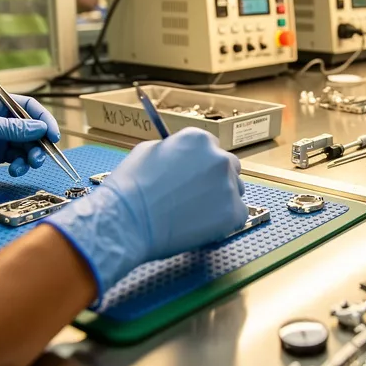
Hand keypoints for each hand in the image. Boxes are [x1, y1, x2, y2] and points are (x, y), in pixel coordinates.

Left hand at [0, 91, 60, 199]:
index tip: (53, 136)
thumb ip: (9, 128)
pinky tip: (14, 171)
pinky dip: (19, 165)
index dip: (43, 120)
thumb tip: (40, 128)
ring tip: (26, 167)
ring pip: (24, 146)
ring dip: (30, 156)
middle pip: (29, 128)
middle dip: (38, 143)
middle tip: (39, 158)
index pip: (27, 106)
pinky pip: (14, 159)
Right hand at [48, 128, 246, 303]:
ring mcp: (228, 186)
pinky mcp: (233, 213)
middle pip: (229, 167)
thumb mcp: (149, 151)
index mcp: (199, 139)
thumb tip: (182, 157)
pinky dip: (225, 221)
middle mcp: (219, 158)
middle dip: (215, 179)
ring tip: (196, 214)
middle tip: (195, 197)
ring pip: (236, 190)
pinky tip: (204, 226)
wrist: (127, 220)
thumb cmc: (130, 187)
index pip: (212, 148)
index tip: (193, 177)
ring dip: (222, 199)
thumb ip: (174, 150)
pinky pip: (238, 215)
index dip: (201, 164)